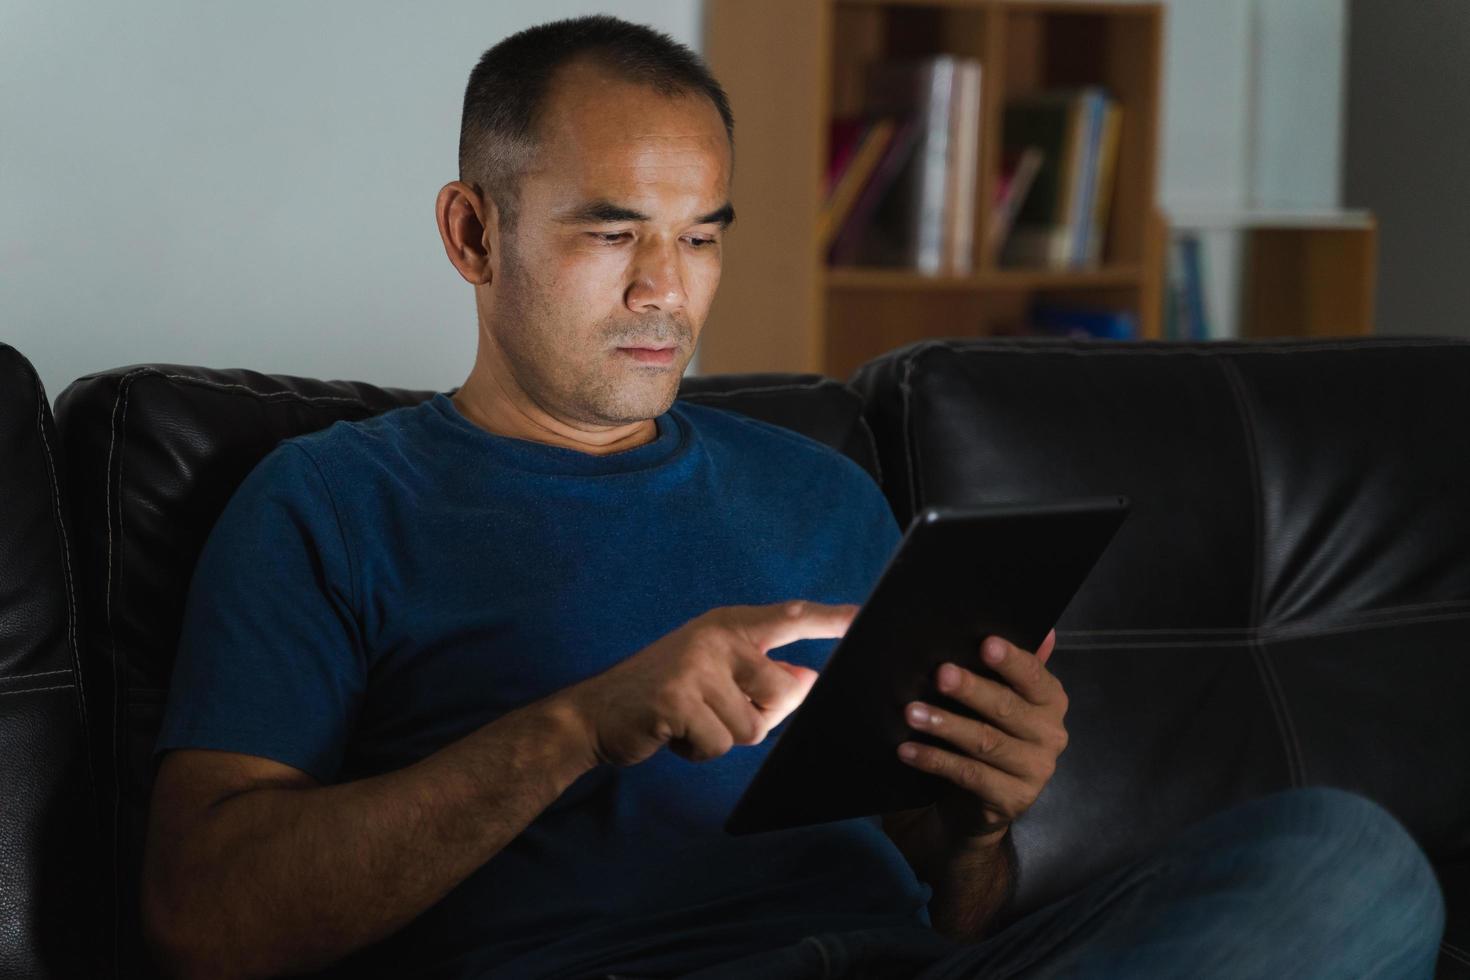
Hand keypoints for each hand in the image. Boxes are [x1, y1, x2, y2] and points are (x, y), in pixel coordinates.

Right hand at [556, 601, 855, 767]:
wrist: (594, 713)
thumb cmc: (662, 695)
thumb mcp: (712, 674)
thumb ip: (759, 675)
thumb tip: (806, 680)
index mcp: (727, 625)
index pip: (790, 619)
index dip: (830, 618)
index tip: (865, 618)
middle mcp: (715, 638)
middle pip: (783, 691)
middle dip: (760, 715)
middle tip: (715, 711)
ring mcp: (696, 667)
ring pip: (752, 726)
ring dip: (723, 737)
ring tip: (689, 721)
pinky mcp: (679, 701)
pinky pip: (719, 744)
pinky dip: (699, 752)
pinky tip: (673, 734)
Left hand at [896, 629, 1067, 842]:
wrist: (975, 805)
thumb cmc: (983, 734)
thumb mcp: (993, 698)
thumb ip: (1006, 664)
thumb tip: (1040, 629)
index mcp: (1049, 700)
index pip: (1033, 675)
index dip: (1011, 660)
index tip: (985, 644)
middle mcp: (1051, 734)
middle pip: (1006, 707)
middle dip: (971, 689)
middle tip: (940, 674)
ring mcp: (1035, 770)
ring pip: (985, 742)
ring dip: (946, 725)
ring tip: (912, 713)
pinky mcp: (1012, 799)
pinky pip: (969, 774)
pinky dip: (935, 760)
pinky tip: (908, 750)